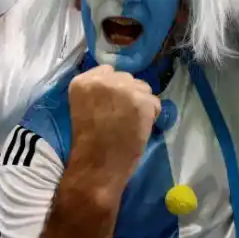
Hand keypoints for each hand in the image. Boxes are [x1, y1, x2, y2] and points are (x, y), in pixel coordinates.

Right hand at [68, 65, 161, 183]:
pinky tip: (139, 128)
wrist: (96, 166)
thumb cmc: (87, 143)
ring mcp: (125, 89)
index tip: (110, 105)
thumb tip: (120, 87)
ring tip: (131, 123)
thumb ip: (99, 92)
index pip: (108, 71)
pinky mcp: (143, 101)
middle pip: (127, 78)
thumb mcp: (84, 107)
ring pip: (143, 87)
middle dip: (127, 94)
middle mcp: (104, 79)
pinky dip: (151, 115)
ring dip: (141, 102)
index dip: (113, 89)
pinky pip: (155, 103)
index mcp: (83, 81)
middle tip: (122, 116)